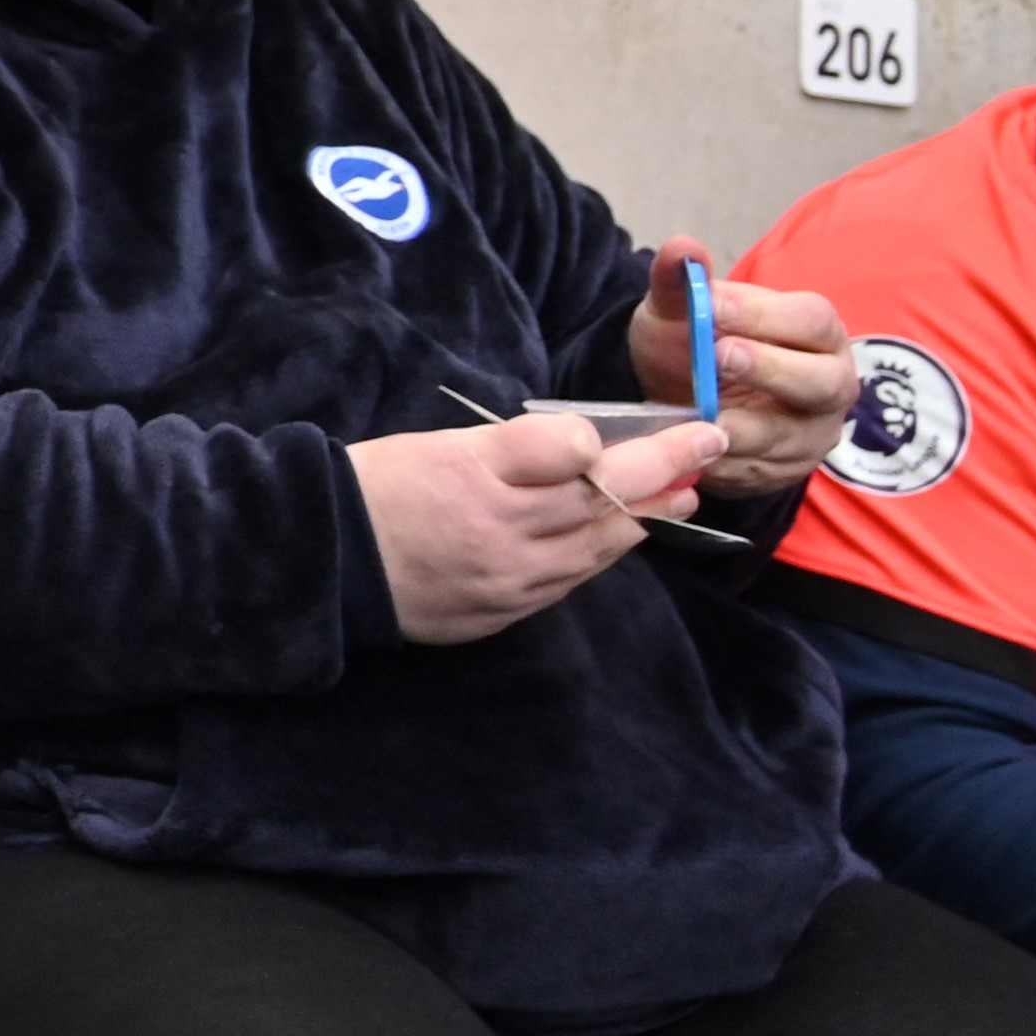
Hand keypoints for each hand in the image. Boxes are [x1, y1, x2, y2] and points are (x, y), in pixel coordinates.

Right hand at [351, 413, 723, 643]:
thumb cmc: (377, 487)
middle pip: (602, 494)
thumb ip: (509, 451)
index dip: (605, 436)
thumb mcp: (434, 445)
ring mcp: (512, 576)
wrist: (328, 564)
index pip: (567, 448)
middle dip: (663, 468)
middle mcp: (503, 527)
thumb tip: (582, 451)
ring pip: (601, 543)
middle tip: (707, 445)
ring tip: (682, 496)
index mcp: (474, 471)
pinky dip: (602, 551)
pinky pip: (572, 579)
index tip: (638, 425)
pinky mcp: (510, 610)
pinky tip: (620, 535)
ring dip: (647, 515)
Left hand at [632, 239, 854, 498]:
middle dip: (771, 370)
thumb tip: (682, 248)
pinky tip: (695, 449)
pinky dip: (724, 462)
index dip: (763, 315)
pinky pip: (760, 472)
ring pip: (789, 437)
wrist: (682, 397)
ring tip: (700, 415)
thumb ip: (681, 282)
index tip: (710, 306)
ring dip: (740, 426)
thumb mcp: (679, 311)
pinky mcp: (786, 472)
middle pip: (821, 383)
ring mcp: (812, 433)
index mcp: (816, 331)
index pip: (810, 320)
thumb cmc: (694, 343)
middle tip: (719, 357)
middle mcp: (830, 384)